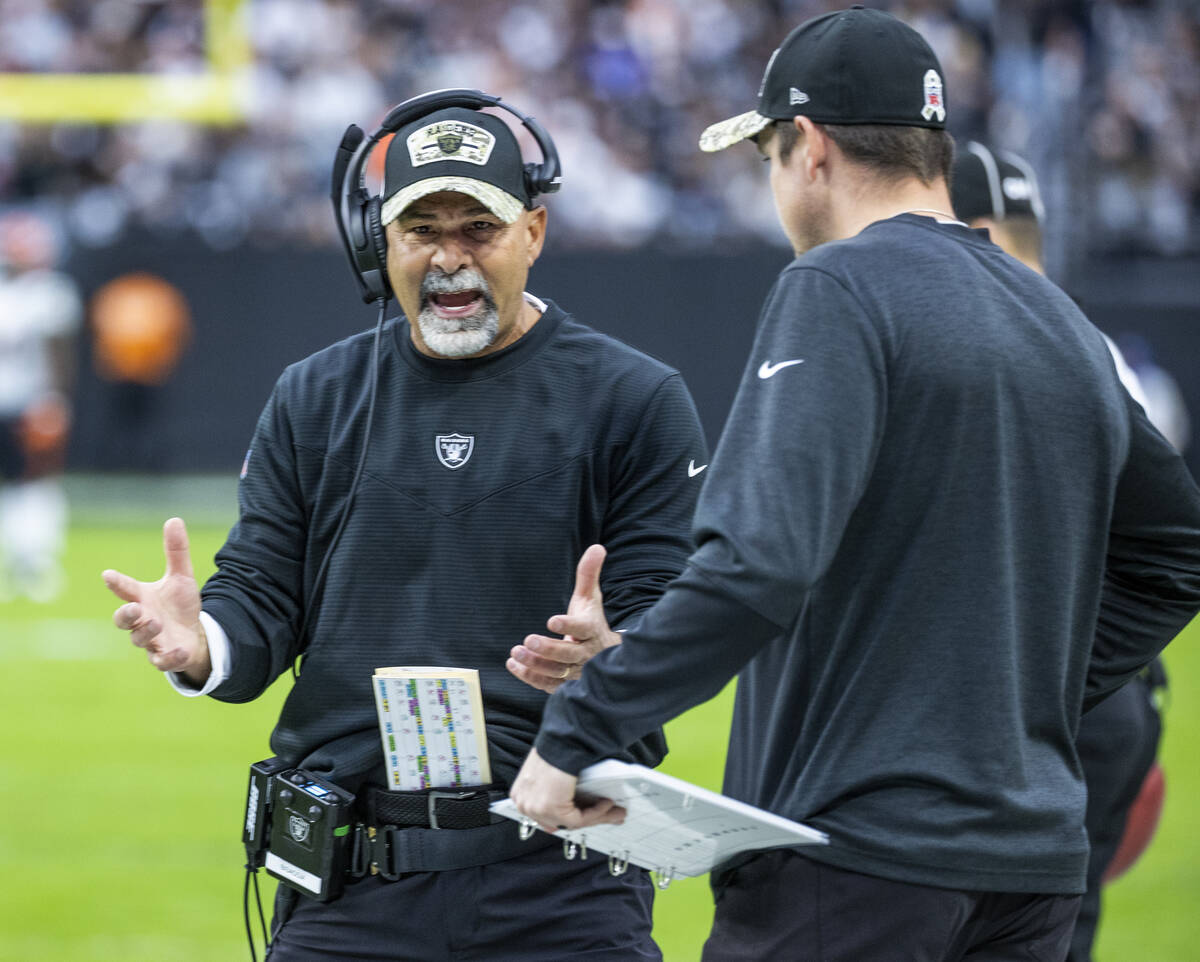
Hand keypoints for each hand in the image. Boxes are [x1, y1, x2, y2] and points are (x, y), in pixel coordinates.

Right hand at [103, 517, 210, 684]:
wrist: (192, 635)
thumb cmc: (179, 605)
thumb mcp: (181, 577)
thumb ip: (176, 552)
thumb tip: (174, 519)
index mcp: (142, 598)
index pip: (126, 589)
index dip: (117, 583)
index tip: (108, 575)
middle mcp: (143, 620)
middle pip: (123, 619)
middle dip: (125, 614)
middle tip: (134, 607)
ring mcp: (152, 640)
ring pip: (140, 639)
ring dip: (145, 631)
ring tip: (156, 621)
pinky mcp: (165, 656)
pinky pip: (163, 661)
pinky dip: (170, 658)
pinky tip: (180, 650)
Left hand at [507, 544, 621, 693]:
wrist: (606, 656)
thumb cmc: (592, 621)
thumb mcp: (590, 598)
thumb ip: (589, 574)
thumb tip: (597, 547)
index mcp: (592, 630)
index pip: (583, 627)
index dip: (568, 625)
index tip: (551, 620)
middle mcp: (586, 654)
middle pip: (569, 654)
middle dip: (548, 649)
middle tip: (528, 640)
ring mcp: (576, 672)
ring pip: (557, 672)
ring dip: (535, 664)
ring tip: (515, 653)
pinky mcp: (565, 684)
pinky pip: (548, 684)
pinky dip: (530, 676)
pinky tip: (514, 665)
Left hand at [509, 748, 624, 832]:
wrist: (562, 739)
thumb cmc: (558, 747)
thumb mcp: (552, 769)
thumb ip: (559, 789)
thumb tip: (576, 799)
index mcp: (521, 794)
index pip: (549, 815)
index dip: (574, 815)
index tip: (590, 813)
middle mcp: (525, 804)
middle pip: (561, 821)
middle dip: (590, 818)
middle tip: (609, 814)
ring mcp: (536, 809)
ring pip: (571, 821)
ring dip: (597, 815)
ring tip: (614, 810)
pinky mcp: (550, 809)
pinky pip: (579, 819)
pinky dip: (596, 813)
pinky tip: (606, 804)